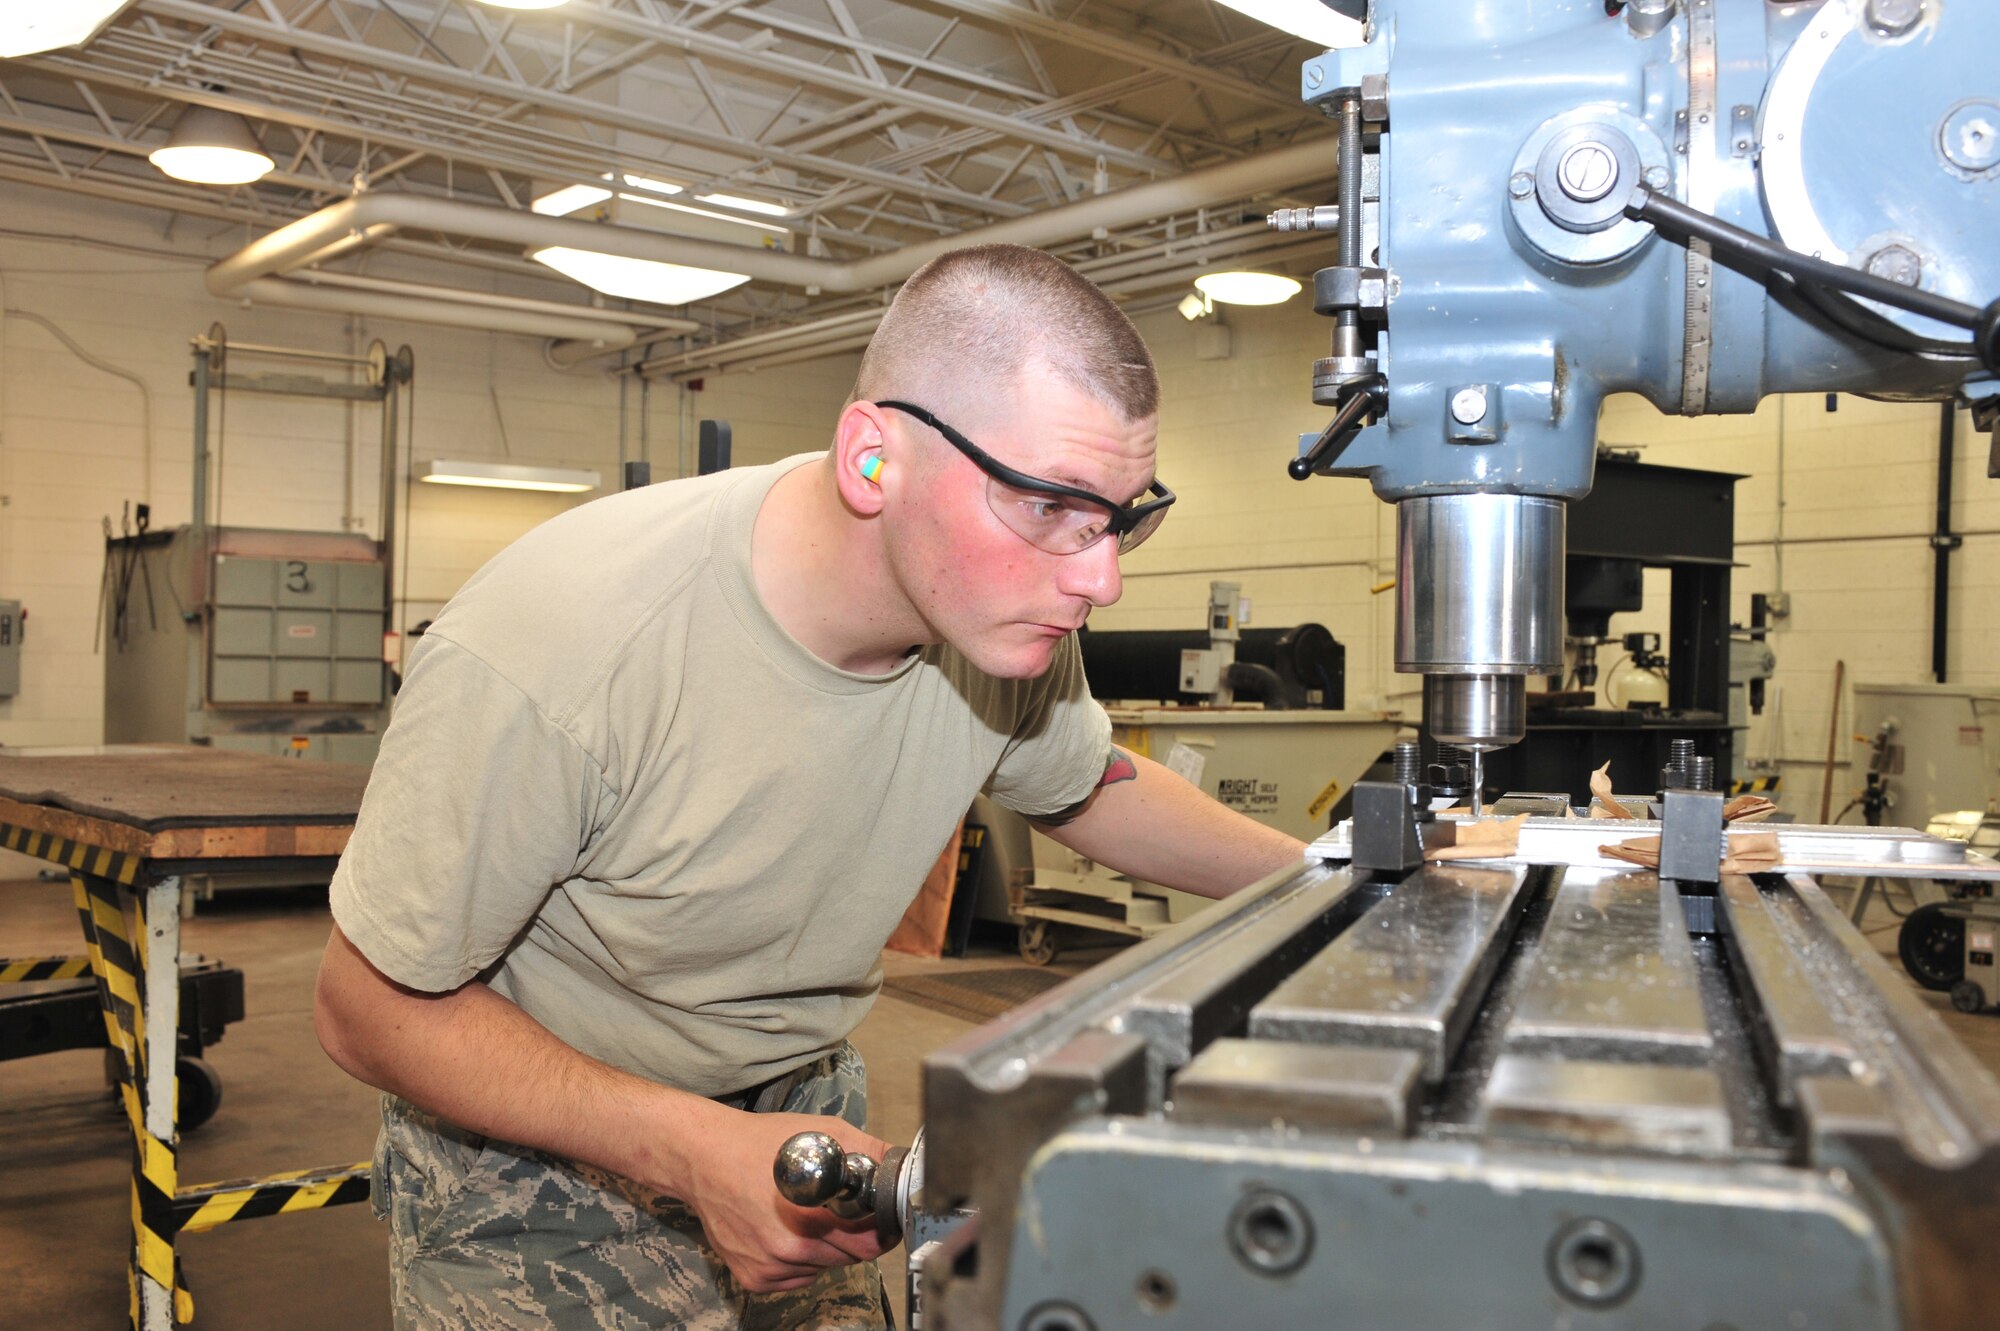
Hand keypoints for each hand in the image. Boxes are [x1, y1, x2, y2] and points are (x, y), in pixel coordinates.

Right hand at [679, 1108, 895, 1292]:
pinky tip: (784, 1230)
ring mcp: (770, 1267)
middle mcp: (790, 1249)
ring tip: (806, 1216)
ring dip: (824, 1249)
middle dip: (852, 1236)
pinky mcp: (753, 1278)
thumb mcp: (823, 1133)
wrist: (704, 1159)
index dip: (879, 1230)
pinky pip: (795, 1277)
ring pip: (821, 1268)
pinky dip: (797, 1260)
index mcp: (812, 1216)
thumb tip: (900, 1166)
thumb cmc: (760, 1143)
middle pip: (848, 1258)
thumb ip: (868, 1151)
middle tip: (839, 1211)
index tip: (877, 1219)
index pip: (869, 1244)